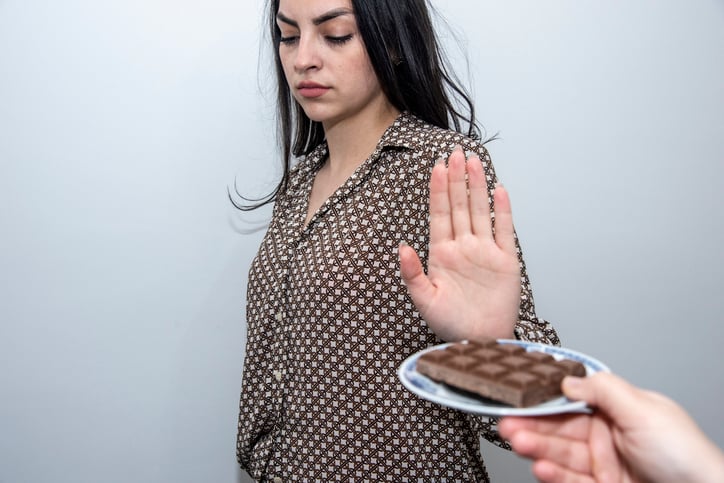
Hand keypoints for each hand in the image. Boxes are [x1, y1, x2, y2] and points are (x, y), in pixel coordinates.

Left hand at [399, 147, 520, 341]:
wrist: (480, 341)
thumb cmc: (450, 324)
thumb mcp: (424, 300)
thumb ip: (412, 273)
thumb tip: (402, 247)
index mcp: (442, 254)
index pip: (440, 215)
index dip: (439, 191)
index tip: (436, 167)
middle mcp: (463, 247)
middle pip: (460, 206)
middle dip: (456, 180)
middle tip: (455, 153)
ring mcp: (485, 252)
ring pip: (481, 212)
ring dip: (477, 187)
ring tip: (473, 162)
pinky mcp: (505, 261)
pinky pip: (504, 231)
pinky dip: (503, 211)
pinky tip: (499, 190)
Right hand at [498, 372, 723, 482]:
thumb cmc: (686, 455)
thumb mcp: (644, 410)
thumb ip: (603, 390)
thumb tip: (567, 378)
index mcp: (619, 409)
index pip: (572, 400)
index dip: (544, 399)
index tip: (519, 397)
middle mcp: (608, 434)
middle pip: (561, 427)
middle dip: (533, 424)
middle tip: (507, 422)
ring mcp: (604, 463)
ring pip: (561, 453)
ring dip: (537, 448)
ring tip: (517, 442)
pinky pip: (570, 480)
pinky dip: (553, 474)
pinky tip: (540, 468)